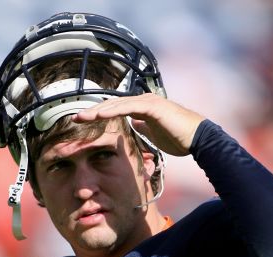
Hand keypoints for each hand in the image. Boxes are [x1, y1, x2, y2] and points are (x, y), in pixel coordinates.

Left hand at [73, 95, 205, 156]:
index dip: (99, 115)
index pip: (116, 109)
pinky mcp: (152, 106)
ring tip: (81, 117)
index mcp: (143, 108)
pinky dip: (112, 111)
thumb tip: (134, 124)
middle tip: (75, 119)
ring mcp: (148, 102)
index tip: (83, 123)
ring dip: (98, 111)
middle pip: (113, 105)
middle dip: (93, 113)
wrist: (198, 140)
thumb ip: (144, 127)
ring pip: (117, 104)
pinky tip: (99, 115)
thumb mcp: (155, 135)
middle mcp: (144, 101)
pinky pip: (128, 107)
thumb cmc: (179, 139)